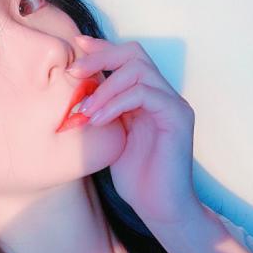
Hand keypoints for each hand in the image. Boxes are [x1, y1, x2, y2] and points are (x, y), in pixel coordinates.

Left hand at [69, 35, 201, 225]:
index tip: (76, 46)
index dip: (101, 49)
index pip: (125, 60)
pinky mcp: (178, 117)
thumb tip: (76, 97)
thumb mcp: (110, 139)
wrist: (159, 207)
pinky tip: (99, 120)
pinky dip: (117, 103)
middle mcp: (161, 95)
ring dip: (105, 86)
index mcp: (145, 98)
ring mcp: (172, 104)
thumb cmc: (135, 178)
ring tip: (85, 110)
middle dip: (100, 57)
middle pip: (134, 54)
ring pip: (139, 70)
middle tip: (74, 71)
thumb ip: (102, 114)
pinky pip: (145, 94)